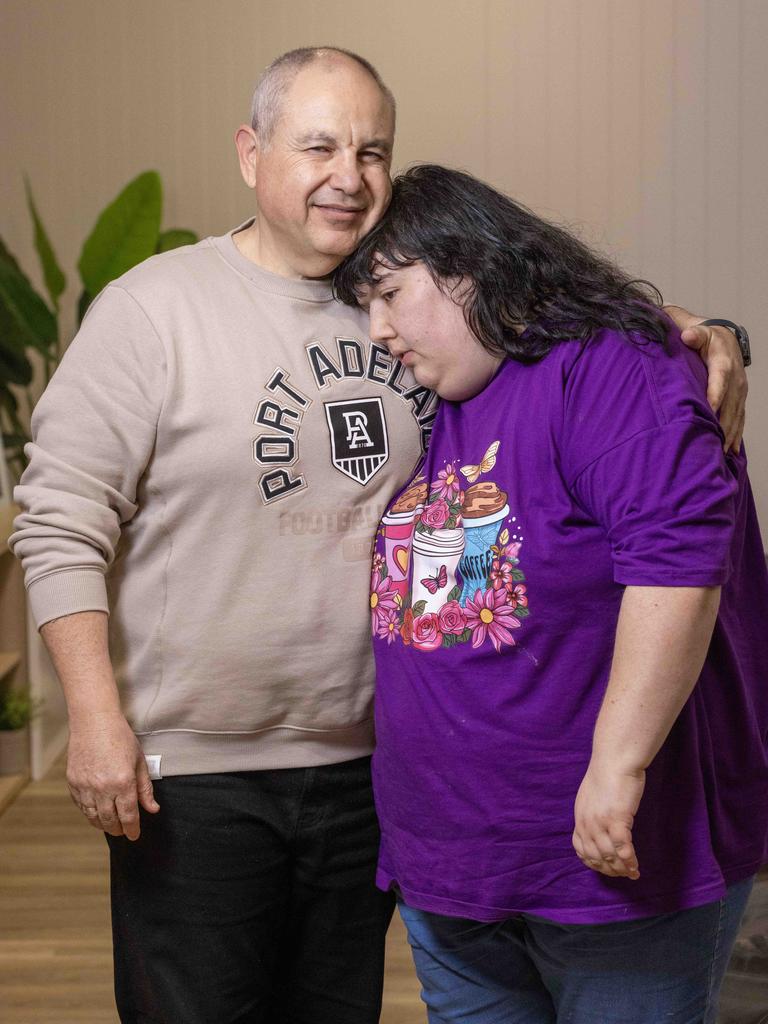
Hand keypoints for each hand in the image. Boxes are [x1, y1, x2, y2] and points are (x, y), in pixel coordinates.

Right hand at [66, 710, 158, 840]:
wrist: (94, 721)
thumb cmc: (120, 737)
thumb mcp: (139, 761)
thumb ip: (145, 788)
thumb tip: (153, 809)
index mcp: (122, 782)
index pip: (128, 815)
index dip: (132, 829)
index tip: (134, 836)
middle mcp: (102, 788)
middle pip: (110, 820)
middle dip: (118, 829)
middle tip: (123, 831)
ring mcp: (85, 786)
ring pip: (93, 816)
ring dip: (102, 824)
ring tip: (110, 825)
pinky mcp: (73, 782)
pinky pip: (81, 805)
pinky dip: (89, 813)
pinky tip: (96, 812)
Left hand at [572, 760, 644, 878]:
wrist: (615, 759)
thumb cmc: (607, 775)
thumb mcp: (590, 797)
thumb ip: (592, 814)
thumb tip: (598, 827)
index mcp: (580, 818)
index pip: (582, 850)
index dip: (595, 863)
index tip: (608, 868)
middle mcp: (587, 823)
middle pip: (596, 857)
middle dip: (610, 870)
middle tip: (624, 874)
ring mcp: (601, 823)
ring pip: (610, 856)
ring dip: (622, 868)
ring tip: (633, 873)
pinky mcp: (617, 819)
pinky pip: (622, 848)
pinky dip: (629, 860)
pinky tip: (635, 867)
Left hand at [675, 317, 746, 452]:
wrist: (724, 338)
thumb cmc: (705, 336)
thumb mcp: (699, 330)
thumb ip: (693, 333)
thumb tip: (687, 335)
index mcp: (724, 363)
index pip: (719, 382)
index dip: (715, 397)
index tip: (709, 412)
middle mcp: (735, 379)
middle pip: (729, 405)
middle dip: (722, 424)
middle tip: (712, 442)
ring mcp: (739, 391)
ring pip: (735, 415)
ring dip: (729, 434)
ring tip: (721, 452)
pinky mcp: (739, 398)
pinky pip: (739, 418)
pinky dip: (735, 434)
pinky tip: (730, 451)